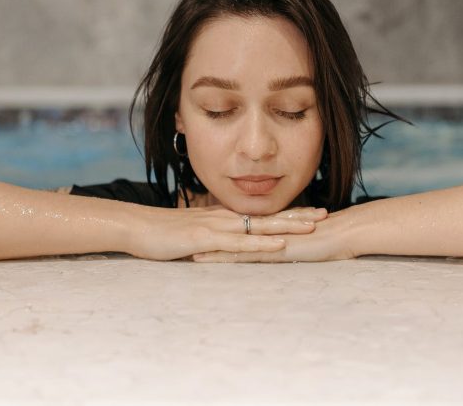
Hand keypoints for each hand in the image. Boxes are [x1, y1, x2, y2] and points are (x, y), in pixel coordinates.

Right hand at [126, 204, 328, 261]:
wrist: (136, 227)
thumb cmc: (161, 234)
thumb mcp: (192, 237)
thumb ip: (211, 240)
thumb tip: (225, 248)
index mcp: (223, 218)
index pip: (261, 215)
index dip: (286, 214)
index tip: (311, 213)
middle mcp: (224, 218)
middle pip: (268, 216)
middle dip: (298, 216)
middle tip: (326, 215)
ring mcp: (217, 227)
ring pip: (259, 225)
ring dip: (287, 225)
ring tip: (313, 226)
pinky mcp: (207, 239)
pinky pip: (240, 241)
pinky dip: (262, 242)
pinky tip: (279, 243)